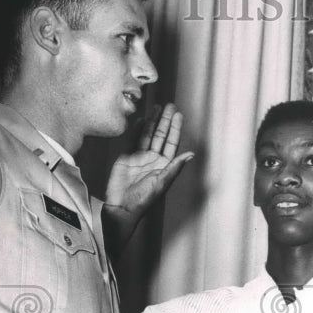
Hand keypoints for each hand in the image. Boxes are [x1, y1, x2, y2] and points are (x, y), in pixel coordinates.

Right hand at [104, 103, 194, 227]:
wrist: (121, 207)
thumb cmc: (144, 199)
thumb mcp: (162, 182)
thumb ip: (175, 167)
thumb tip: (190, 154)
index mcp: (164, 165)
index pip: (172, 143)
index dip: (175, 129)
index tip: (179, 115)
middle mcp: (153, 159)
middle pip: (161, 136)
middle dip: (165, 121)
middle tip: (169, 105)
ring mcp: (139, 157)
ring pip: (147, 135)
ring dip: (152, 122)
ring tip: (156, 107)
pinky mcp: (126, 157)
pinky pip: (132, 140)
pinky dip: (137, 130)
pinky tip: (142, 120)